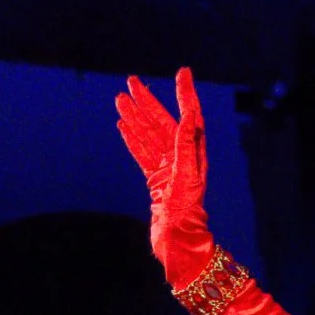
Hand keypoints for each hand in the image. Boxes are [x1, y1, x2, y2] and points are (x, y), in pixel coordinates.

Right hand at [117, 66, 214, 291]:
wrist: (177, 242)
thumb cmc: (185, 212)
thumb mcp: (187, 177)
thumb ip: (187, 147)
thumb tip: (188, 118)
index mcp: (193, 153)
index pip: (189, 117)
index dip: (185, 94)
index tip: (181, 73)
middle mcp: (181, 157)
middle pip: (163, 122)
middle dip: (148, 101)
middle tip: (131, 82)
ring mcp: (167, 168)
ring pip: (148, 136)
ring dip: (135, 117)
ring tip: (120, 99)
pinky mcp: (155, 181)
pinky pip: (141, 154)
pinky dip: (132, 139)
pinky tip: (122, 126)